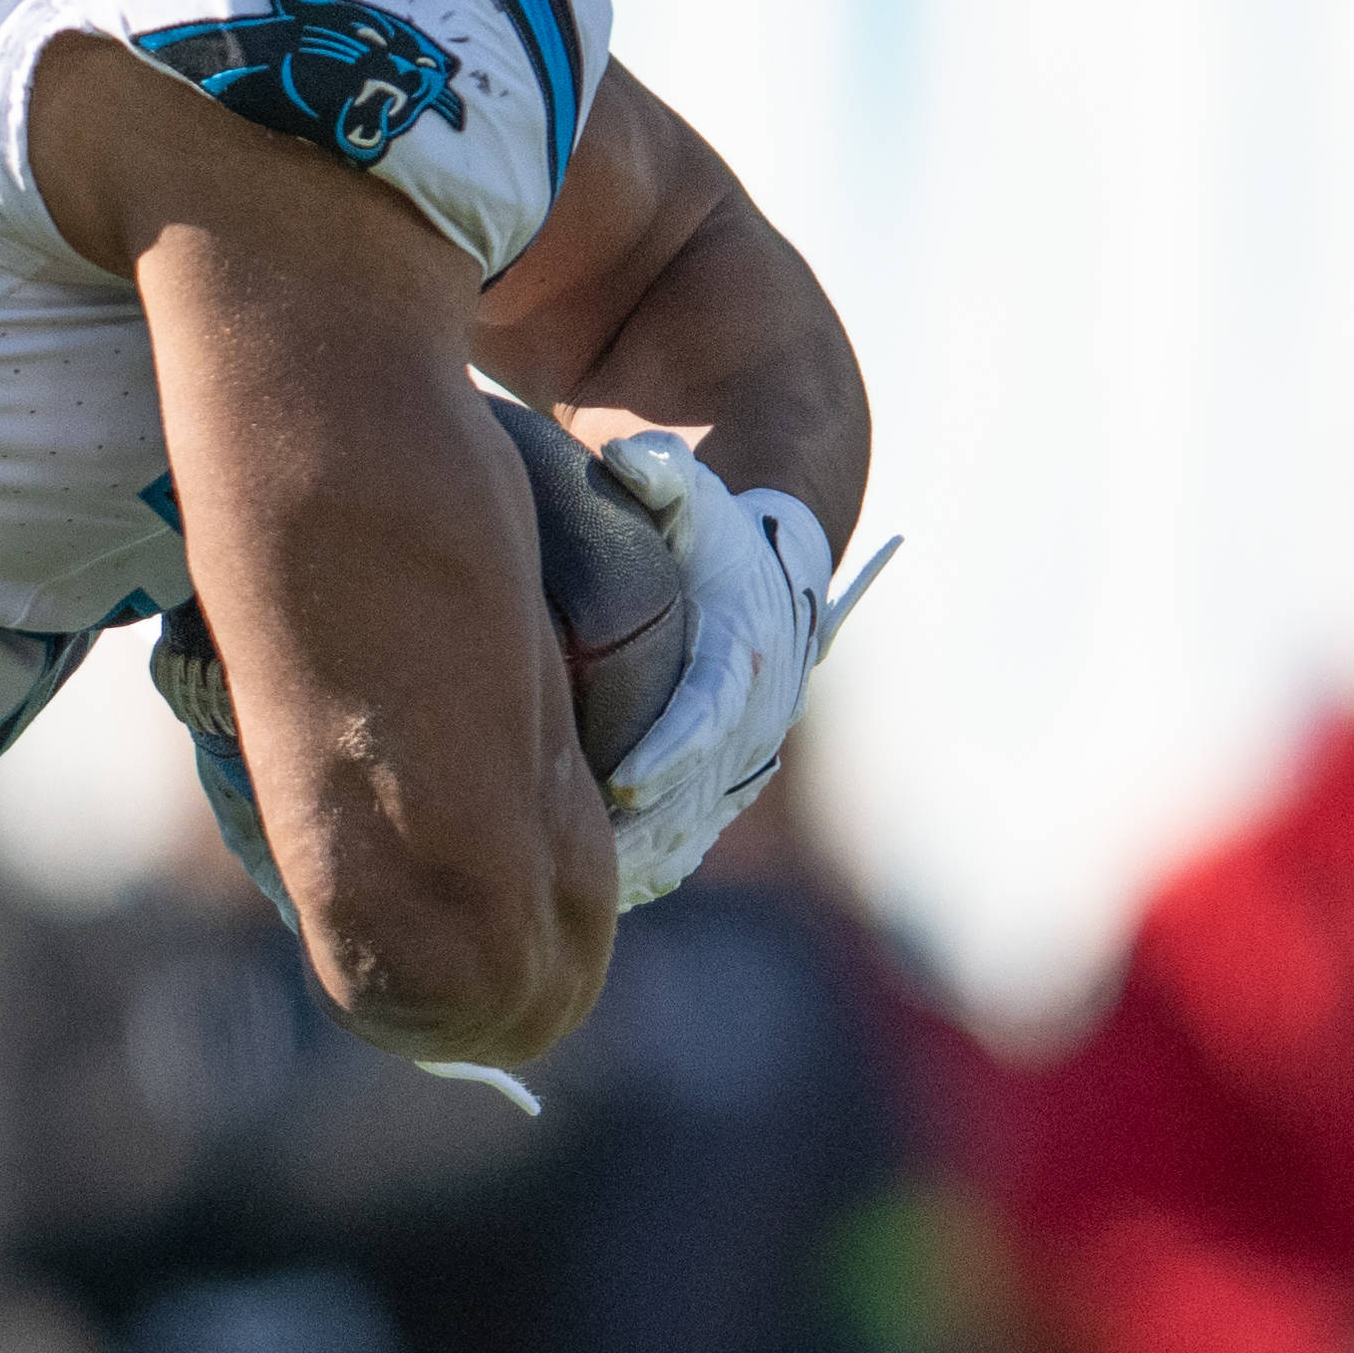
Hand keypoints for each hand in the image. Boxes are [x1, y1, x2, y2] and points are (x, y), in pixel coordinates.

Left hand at [580, 425, 837, 909]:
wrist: (772, 577)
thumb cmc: (714, 536)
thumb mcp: (694, 498)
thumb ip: (665, 477)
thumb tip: (632, 455)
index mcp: (742, 653)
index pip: (708, 711)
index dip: (670, 750)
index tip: (623, 781)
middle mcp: (752, 716)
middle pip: (698, 787)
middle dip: (646, 828)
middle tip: (581, 860)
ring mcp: (740, 755)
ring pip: (694, 823)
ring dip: (645, 861)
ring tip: (582, 896)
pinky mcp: (723, 780)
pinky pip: (690, 834)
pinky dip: (652, 867)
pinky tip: (602, 897)